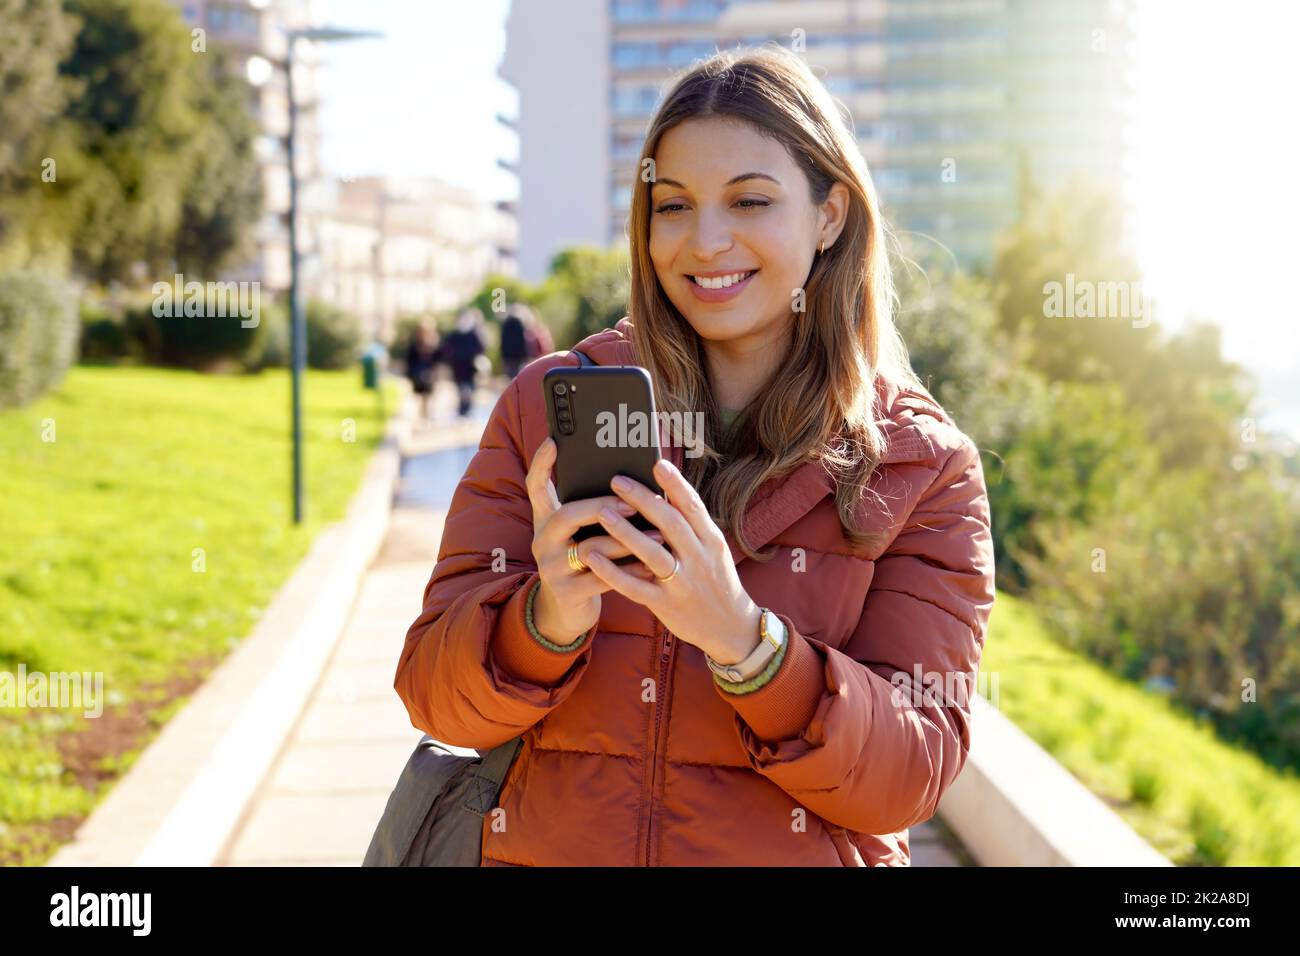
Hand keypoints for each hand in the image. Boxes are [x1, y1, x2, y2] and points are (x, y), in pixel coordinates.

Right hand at [524, 437, 664, 644]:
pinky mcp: (565, 593)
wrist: (565, 611)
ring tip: (657, 534)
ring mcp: (551, 568)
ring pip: (590, 548)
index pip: (536, 486)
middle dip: (602, 507)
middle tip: (632, 505)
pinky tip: (650, 564)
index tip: (553, 441)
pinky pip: (601, 579)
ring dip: (627, 540)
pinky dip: (629, 570)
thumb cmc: (583, 561)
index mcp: (546, 520)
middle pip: (566, 514)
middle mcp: (542, 540)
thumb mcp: (579, 533)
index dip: (542, 463)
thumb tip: (631, 481)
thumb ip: (592, 510)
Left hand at [583, 457, 762, 663]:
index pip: (692, 506)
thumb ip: (690, 525)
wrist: (730, 627)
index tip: (656, 463)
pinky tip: (594, 557)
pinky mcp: (666, 605)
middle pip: (670, 524)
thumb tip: (659, 493)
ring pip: (653, 554)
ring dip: (626, 532)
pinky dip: (614, 571)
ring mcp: (683, 583)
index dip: (674, 483)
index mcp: (711, 540)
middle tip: (616, 480)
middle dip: (643, 500)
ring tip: (603, 512)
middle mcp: (699, 558)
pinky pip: (636, 587)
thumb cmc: (714, 579)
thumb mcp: (711, 550)